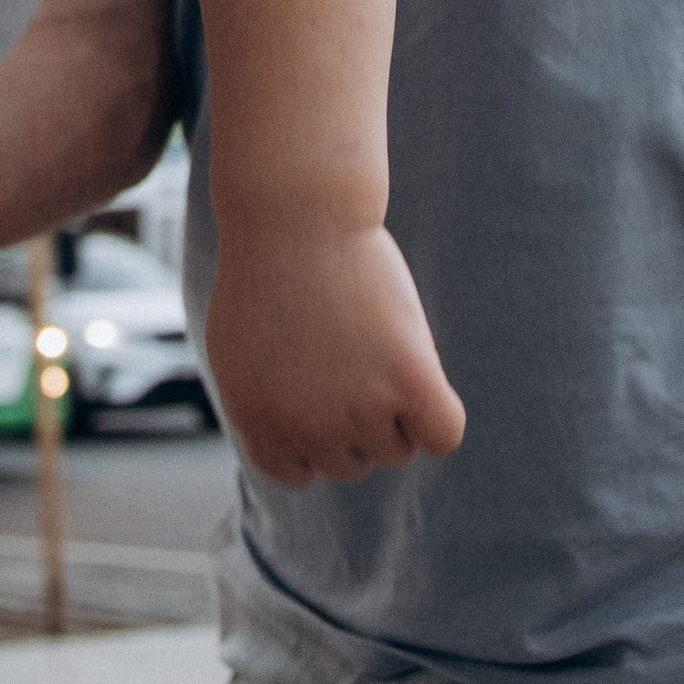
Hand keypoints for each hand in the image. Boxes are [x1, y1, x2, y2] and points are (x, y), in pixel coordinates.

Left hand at [203, 224, 466, 490]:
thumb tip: (299, 453)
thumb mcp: (241, 345)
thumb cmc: (269, 266)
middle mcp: (305, 427)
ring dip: (397, 405)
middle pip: (356, 461)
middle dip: (359, 415)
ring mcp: (358, 407)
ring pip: (399, 447)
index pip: (298, 472)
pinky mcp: (408, 379)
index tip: (318, 387)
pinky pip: (442, 433)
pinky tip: (421, 371)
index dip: (314, 435)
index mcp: (257, 422)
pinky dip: (439, 415)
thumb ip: (264, 405)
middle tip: (349, 348)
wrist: (297, 211)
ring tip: (375, 341)